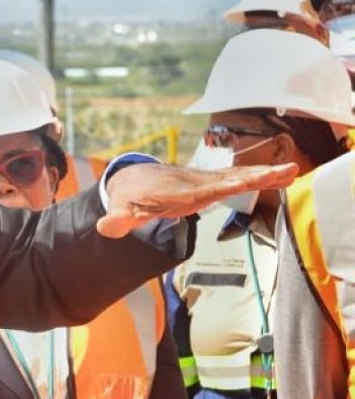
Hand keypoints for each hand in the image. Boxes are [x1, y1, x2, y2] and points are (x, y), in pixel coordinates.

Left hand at [97, 161, 297, 238]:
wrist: (131, 179)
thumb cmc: (130, 198)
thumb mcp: (122, 211)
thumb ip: (118, 220)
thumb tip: (106, 226)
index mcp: (178, 191)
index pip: (203, 190)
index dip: (222, 187)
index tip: (242, 183)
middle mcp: (194, 182)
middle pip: (228, 179)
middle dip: (253, 176)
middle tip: (283, 171)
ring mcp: (204, 181)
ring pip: (237, 176)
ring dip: (264, 175)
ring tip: (292, 172)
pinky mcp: (210, 183)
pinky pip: (237, 179)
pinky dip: (258, 176)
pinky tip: (281, 176)